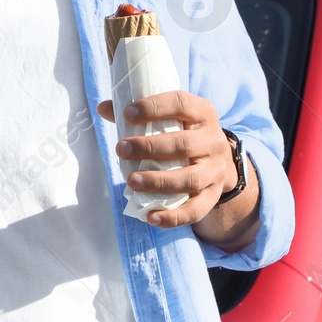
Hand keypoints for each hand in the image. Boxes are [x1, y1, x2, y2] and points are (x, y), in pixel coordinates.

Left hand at [95, 91, 237, 228]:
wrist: (218, 159)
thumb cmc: (183, 131)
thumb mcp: (169, 116)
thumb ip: (138, 113)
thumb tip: (103, 108)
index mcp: (202, 113)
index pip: (181, 104)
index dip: (154, 107)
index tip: (127, 113)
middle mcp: (214, 141)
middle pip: (183, 144)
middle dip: (149, 148)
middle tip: (120, 150)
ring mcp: (216, 170)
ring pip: (190, 179)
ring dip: (158, 182)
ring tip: (131, 181)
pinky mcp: (213, 195)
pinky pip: (197, 210)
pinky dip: (174, 216)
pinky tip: (152, 217)